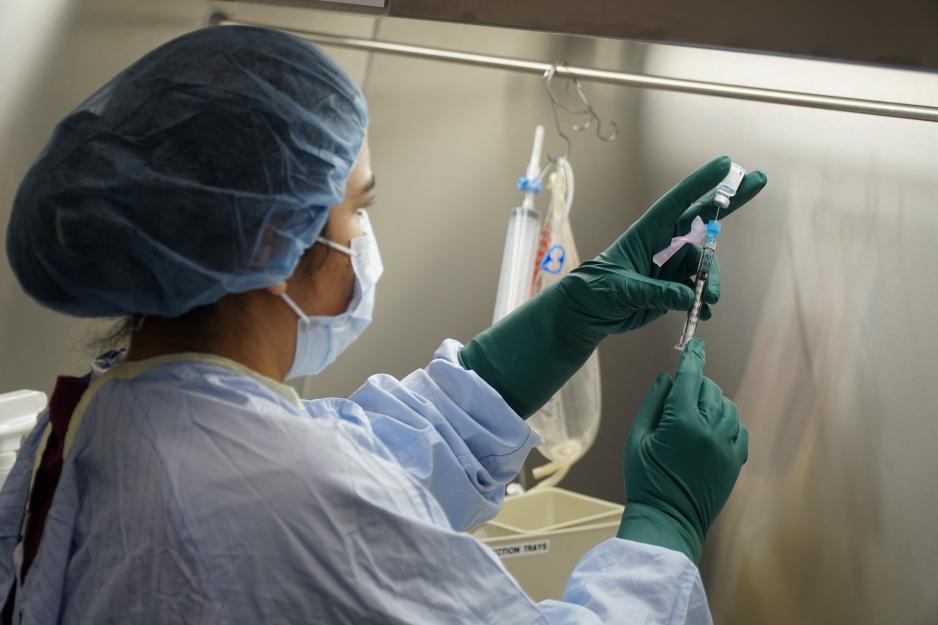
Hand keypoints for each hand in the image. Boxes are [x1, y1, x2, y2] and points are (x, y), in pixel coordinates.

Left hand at [570, 155, 765, 329]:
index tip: (727, 164)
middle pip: (703, 220)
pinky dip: (701, 301)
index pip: (679, 201)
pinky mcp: (673, 288)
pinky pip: (696, 291)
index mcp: (648, 232)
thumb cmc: (596, 290)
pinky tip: (702, 314)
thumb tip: (687, 297)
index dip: (702, 182)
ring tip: (708, 301)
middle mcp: (664, 244)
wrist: (589, 313)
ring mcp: (671, 266)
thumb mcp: (622, 289)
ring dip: (711, 281)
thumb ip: (655, 292)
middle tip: (759, 180)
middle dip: (730, 201)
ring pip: (704, 266)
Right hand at [616, 338, 748, 562]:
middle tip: (679, 395)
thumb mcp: (636, 439)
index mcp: (682, 423)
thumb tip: (667, 379)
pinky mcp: (736, 462)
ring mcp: (727, 447)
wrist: (668, 521)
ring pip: (727, 406)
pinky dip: (728, 421)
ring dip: (712, 401)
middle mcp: (709, 430)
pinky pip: (739, 428)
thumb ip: (653, 404)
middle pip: (709, 389)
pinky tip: (713, 428)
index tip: (695, 343)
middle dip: (695, 384)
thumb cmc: (645, 480)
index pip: (689, 377)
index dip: (692, 356)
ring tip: (694, 413)